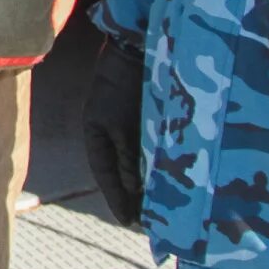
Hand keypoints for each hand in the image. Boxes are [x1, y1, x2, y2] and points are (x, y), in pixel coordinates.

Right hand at [82, 40, 146, 225]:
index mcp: (95, 134)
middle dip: (135, 195)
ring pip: (139, 161)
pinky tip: (173, 176)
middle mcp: (111, 132)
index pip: (105, 174)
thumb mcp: (121, 125)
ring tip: (164, 205)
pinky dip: (160, 163)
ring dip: (150, 180)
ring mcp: (129, 125)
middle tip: (150, 221)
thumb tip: (134, 190)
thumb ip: (128, 158)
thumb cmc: (123, 83)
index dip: (117, 198)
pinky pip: (152, 148)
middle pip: (122, 171)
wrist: (137, 45)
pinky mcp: (148, 117)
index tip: (129, 222)